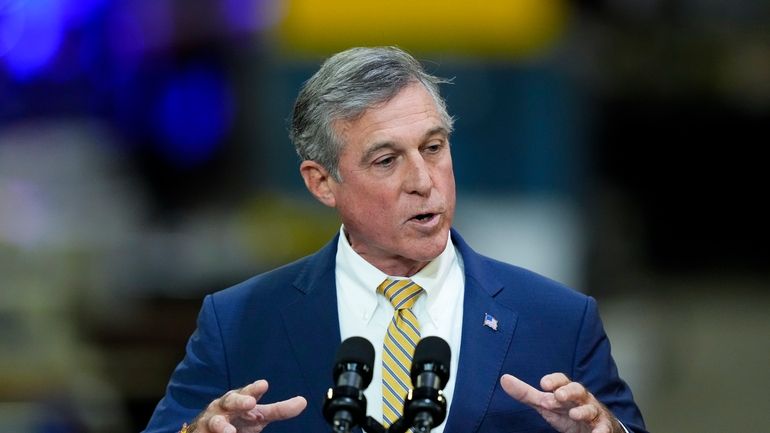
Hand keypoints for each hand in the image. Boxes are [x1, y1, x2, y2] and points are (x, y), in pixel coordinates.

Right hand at [188, 380, 306, 432]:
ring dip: (222, 426)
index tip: (264, 385)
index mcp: (240, 400)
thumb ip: (279, 410)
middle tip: (250, 403)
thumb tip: (303, 401)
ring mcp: (211, 421)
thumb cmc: (238, 419)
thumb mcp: (259, 416)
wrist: (209, 431)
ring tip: (230, 432)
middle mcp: (224, 407)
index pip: (248, 392)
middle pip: (230, 400)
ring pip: (215, 422)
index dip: (254, 389)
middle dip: (239, 401)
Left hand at [500, 373, 622, 432]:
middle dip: (569, 391)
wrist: (594, 426)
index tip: (543, 384)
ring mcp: (593, 413)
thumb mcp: (546, 403)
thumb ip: (526, 393)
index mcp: (567, 391)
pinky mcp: (603, 427)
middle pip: (578, 390)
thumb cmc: (567, 411)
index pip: (562, 380)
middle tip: (558, 395)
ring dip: (583, 411)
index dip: (554, 381)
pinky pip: (603, 428)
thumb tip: (504, 379)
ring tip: (575, 414)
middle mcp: (581, 399)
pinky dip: (601, 431)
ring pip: (591, 409)